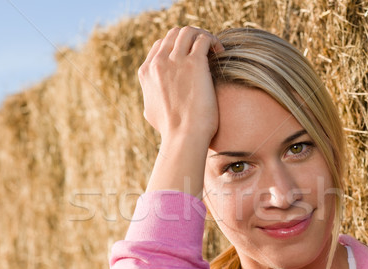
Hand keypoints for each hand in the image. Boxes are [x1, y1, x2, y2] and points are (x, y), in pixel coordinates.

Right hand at [138, 26, 223, 146]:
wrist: (184, 137)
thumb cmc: (172, 131)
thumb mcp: (151, 112)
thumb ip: (151, 97)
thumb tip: (152, 97)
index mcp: (146, 72)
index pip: (160, 45)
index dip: (177, 47)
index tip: (191, 56)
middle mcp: (158, 63)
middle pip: (174, 34)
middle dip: (191, 38)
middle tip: (206, 50)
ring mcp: (175, 61)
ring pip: (189, 32)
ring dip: (203, 36)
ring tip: (215, 49)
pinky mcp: (194, 63)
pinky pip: (204, 39)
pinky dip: (214, 42)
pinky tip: (221, 53)